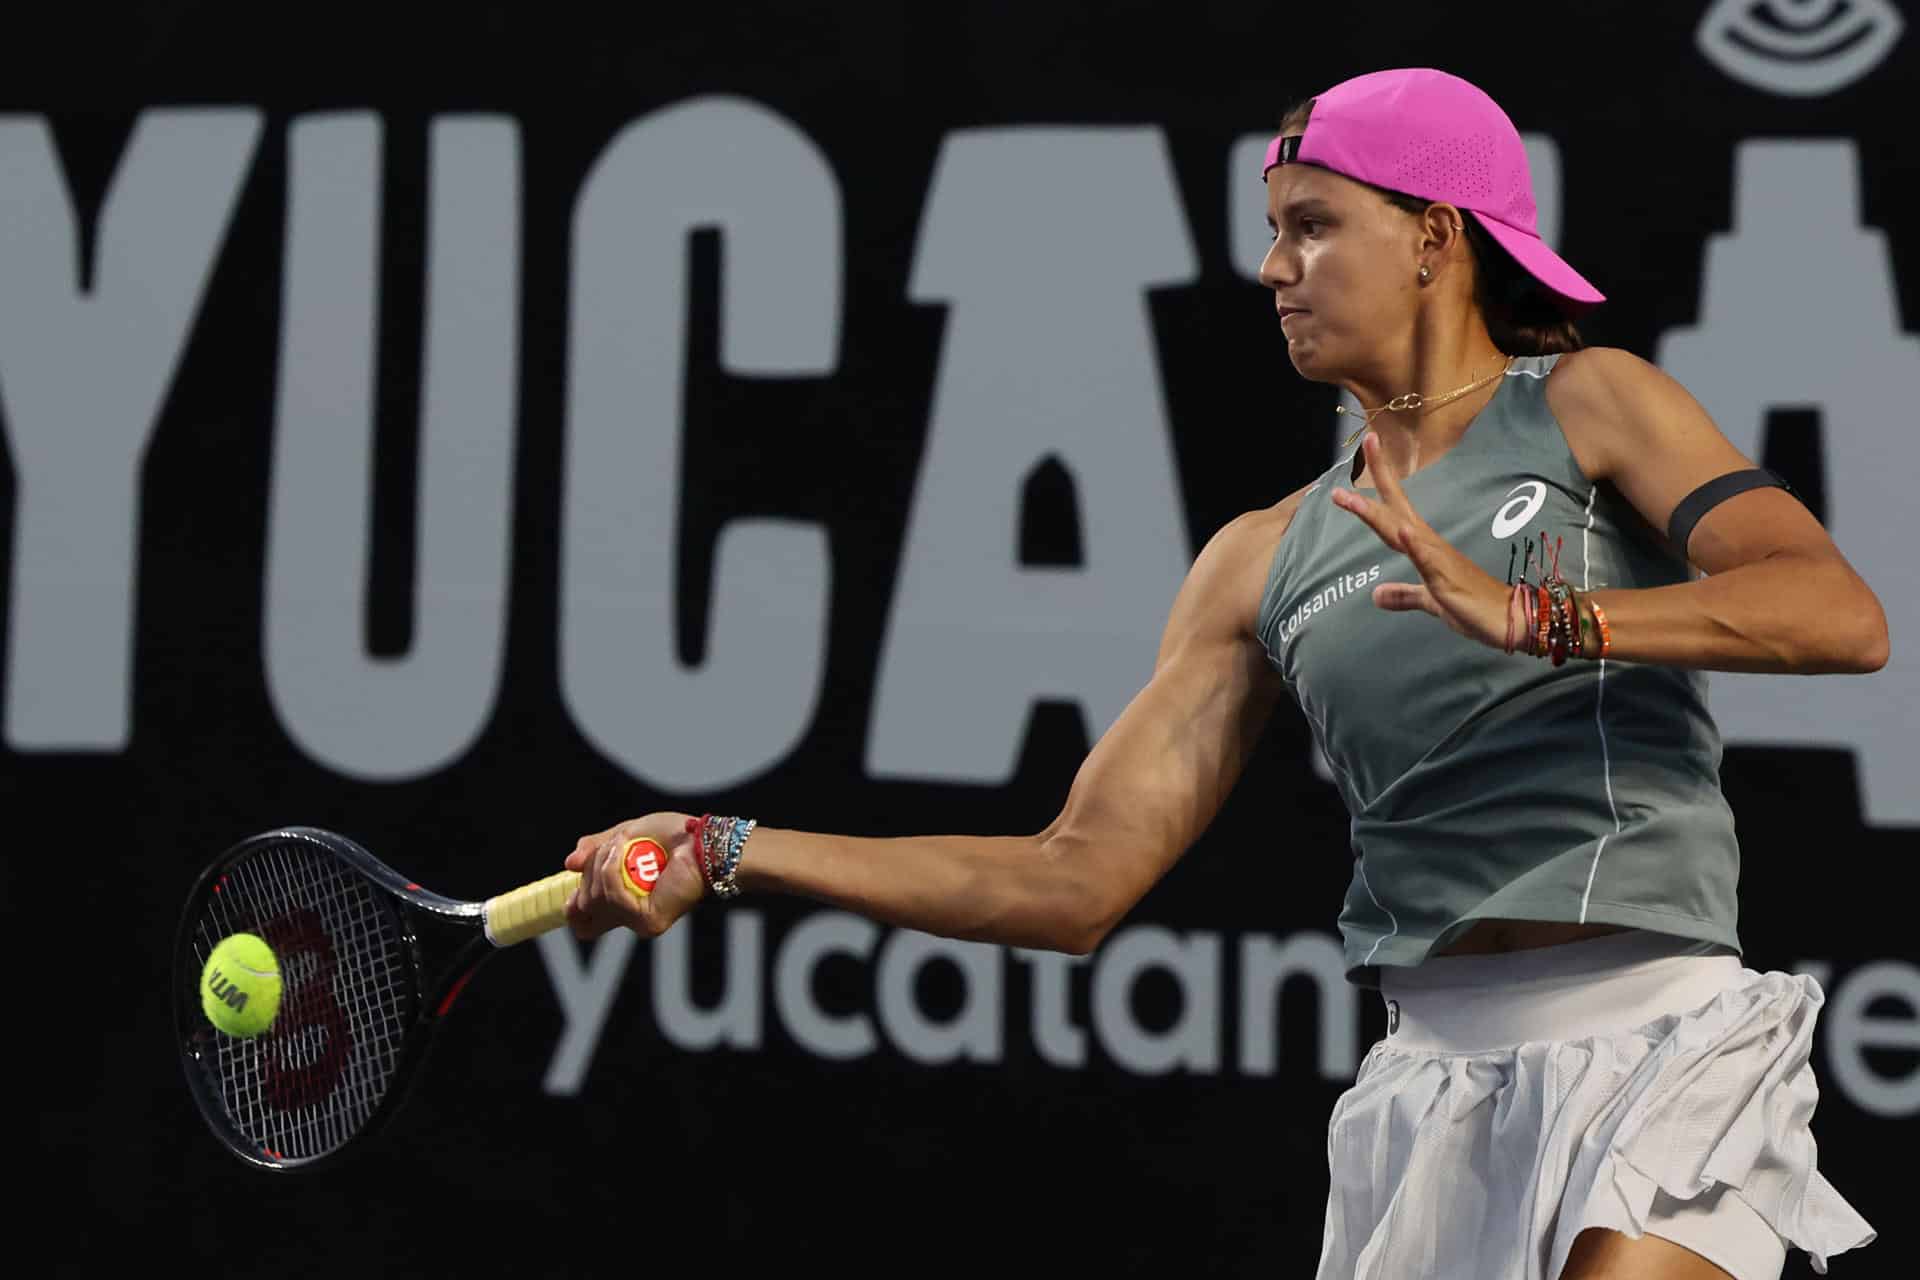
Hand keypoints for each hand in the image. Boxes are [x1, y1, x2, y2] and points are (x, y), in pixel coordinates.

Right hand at [563, 812, 707, 940]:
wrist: (701, 841)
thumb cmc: (671, 837)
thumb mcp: (624, 835)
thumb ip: (595, 850)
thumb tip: (568, 865)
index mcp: (622, 900)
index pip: (584, 923)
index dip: (572, 908)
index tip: (570, 891)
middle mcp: (628, 915)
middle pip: (583, 907)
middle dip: (589, 871)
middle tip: (611, 850)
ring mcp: (638, 920)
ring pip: (593, 898)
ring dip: (602, 863)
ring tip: (624, 845)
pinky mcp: (648, 921)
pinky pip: (612, 895)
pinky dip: (612, 868)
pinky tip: (624, 851)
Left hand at [1330, 433, 1514, 650]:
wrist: (1511, 620)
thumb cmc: (1474, 606)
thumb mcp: (1431, 601)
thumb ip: (1404, 595)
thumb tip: (1376, 595)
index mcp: (1423, 547)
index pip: (1394, 511)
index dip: (1379, 486)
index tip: (1369, 452)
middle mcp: (1429, 545)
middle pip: (1397, 508)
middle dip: (1381, 476)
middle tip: (1369, 441)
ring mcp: (1439, 559)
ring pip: (1403, 532)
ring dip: (1377, 515)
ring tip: (1352, 497)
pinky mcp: (1448, 580)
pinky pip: (1428, 562)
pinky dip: (1415, 547)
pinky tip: (1405, 533)